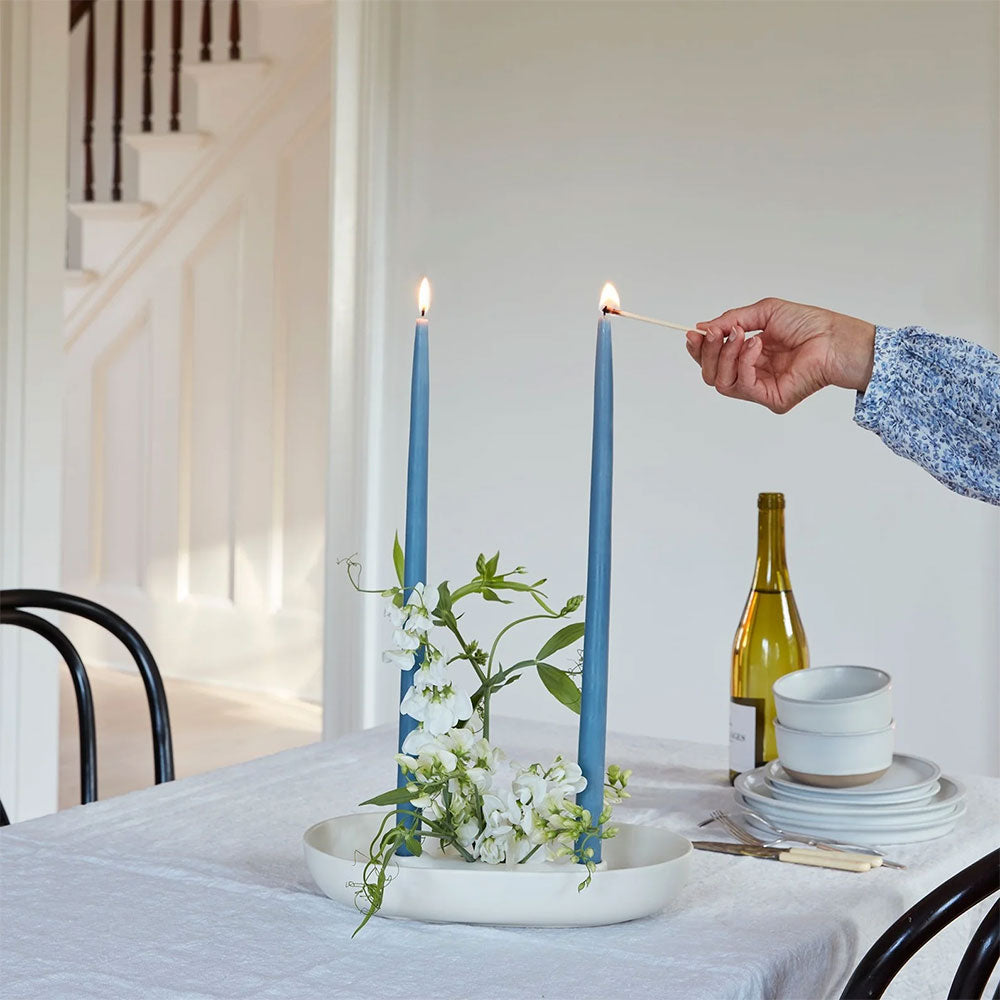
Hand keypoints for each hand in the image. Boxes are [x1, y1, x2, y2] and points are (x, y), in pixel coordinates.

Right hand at [685, 298, 875, 413]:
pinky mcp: (771, 399)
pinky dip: (744, 362)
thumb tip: (702, 328)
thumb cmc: (810, 324)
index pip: (715, 360)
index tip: (693, 334)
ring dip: (726, 355)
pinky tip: (757, 346)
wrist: (835, 338)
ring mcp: (761, 389)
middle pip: (711, 374)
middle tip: (715, 333)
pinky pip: (742, 385)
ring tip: (741, 336)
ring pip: (721, 382)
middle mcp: (753, 375)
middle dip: (708, 352)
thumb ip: (732, 320)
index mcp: (751, 357)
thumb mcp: (764, 312)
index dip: (700, 349)